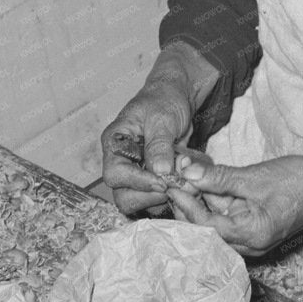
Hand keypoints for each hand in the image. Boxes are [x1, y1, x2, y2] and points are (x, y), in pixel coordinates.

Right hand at [100, 82, 194, 215]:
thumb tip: (160, 171)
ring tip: (187, 184)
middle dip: (151, 196)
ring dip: (164, 198)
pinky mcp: (152, 179)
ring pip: (141, 202)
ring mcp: (136, 173)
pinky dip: (173, 196)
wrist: (175, 98)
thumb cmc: (164, 101)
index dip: (139, 182)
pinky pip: (157, 198)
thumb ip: (159, 144)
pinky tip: (187, 184)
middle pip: (123, 196)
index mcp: (115, 145)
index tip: (164, 181)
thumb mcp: (162, 118)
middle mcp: (121, 163)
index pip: (115, 175)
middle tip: (177, 187)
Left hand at [165, 154, 302, 255]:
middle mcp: (252, 245)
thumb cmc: (300, 180)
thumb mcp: (255, 176)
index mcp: (252, 235)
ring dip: (202, 202)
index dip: (186, 204)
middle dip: (190, 203)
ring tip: (187, 177)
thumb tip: (186, 173)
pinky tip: (206, 185)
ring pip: (217, 224)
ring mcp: (255, 240)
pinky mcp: (257, 230)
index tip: (171, 183)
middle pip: (208, 229)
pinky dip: (216, 204)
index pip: (206, 225)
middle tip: (175, 179)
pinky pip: (229, 220)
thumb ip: (219, 178)